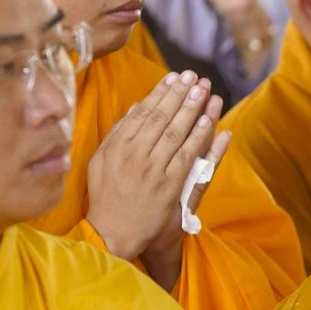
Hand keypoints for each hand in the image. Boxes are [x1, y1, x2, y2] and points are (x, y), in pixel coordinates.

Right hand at [85, 71, 224, 281]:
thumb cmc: (106, 197)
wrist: (112, 232)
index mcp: (116, 147)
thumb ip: (116, 134)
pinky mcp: (168, 185)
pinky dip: (199, 137)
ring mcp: (152, 170)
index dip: (160, 93)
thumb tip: (136, 107)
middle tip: (194, 77)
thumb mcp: (100, 162)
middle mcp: (133, 154)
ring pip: (175, 132)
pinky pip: (187, 156)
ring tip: (204, 90)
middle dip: (179, 94)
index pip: (142, 112)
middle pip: (161, 118)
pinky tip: (210, 121)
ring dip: (192, 109)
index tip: (173, 78)